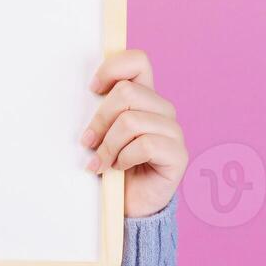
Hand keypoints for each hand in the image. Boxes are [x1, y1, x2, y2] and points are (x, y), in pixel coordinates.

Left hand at [81, 49, 186, 218]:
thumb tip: (87, 89)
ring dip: (108, 145)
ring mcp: (173, 132)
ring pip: (131, 121)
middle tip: (88, 142)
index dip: (113, 68)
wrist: (126, 205)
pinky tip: (120, 168)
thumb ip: (100, 109)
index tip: (92, 89)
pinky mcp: (178, 155)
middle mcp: (162, 110)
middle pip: (127, 92)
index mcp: (144, 97)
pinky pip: (145, 145)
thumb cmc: (110, 165)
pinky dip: (124, 158)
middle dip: (100, 120)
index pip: (138, 61)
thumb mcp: (101, 132)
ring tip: (101, 162)